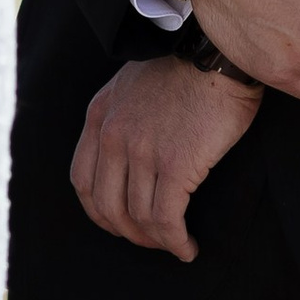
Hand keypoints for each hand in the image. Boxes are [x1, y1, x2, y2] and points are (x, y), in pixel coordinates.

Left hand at [71, 54, 262, 261]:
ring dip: (156, 241)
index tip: (120, 224)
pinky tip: (188, 248)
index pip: (82, 181)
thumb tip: (127, 160)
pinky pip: (167, 219)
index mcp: (99, 116)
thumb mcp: (133, 86)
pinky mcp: (176, 165)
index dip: (100, 212)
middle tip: (152, 240)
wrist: (217, 52)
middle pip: (107, 206)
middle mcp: (113, 135)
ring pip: (139, 218)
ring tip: (175, 245)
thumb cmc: (186, 67)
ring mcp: (142, 151)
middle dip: (129, 233)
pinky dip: (176, 242)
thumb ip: (121, 118)